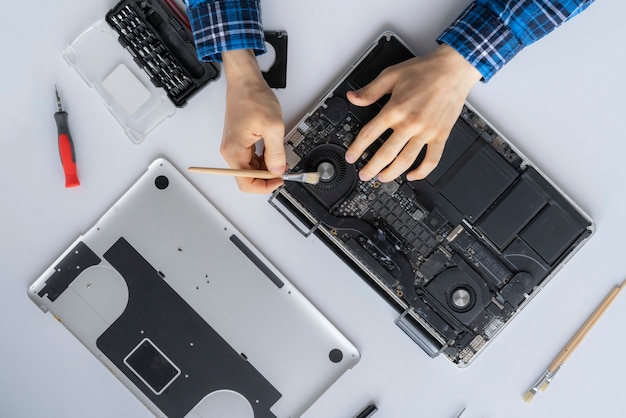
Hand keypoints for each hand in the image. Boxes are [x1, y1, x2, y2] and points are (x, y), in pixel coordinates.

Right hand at [220, 49, 285, 192]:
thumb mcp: (273, 127)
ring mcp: (234, 147)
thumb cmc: (253, 98)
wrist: (245, 82)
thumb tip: (277, 170)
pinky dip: (264, 159)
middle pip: (248, 178)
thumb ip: (276, 153)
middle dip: (268, 176)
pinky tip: (273, 152)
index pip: (246, 184)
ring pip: (251, 169)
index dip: (265, 186)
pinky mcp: (239, 143)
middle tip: (284, 169)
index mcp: (234, 151)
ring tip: (280, 157)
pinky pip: (251, 159)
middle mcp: (230, 152)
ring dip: (267, 167)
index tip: (279, 180)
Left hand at [345, 43, 481, 181]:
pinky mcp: (441, 135)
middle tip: (364, 175)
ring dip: (392, 173)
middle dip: (371, 167)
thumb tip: (352, 98)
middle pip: (386, 153)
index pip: (369, 134)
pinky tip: (413, 175)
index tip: (351, 156)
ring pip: (406, 160)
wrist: (453, 69)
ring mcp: (426, 131)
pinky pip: (432, 159)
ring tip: (382, 178)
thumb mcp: (391, 75)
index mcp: (395, 109)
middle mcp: (410, 123)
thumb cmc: (425, 71)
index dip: (357, 148)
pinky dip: (422, 172)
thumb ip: (370, 90)